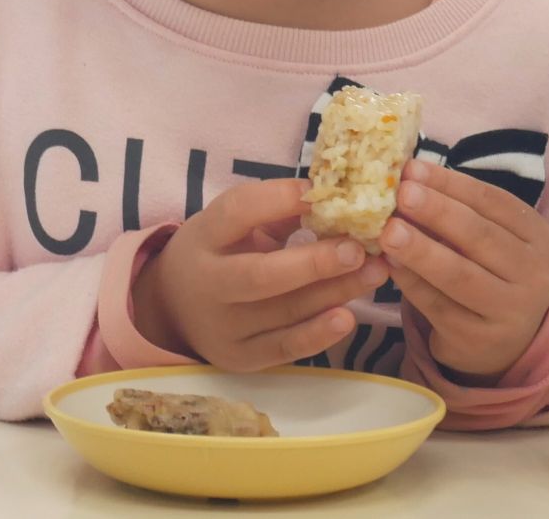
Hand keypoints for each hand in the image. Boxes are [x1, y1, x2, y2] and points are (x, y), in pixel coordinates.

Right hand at [133, 177, 389, 371]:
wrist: (174, 305)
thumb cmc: (217, 251)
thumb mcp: (231, 224)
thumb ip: (274, 211)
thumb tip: (333, 197)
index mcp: (204, 236)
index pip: (237, 212)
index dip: (278, 199)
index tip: (319, 191)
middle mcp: (209, 283)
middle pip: (262, 274)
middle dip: (315, 262)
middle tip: (359, 248)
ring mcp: (223, 326)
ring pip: (283, 312)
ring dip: (334, 293)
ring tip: (374, 273)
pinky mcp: (239, 358)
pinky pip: (284, 349)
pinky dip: (317, 335)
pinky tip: (348, 317)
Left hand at [379, 160, 548, 379]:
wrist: (505, 341)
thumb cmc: (490, 270)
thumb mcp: (489, 236)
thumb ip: (458, 209)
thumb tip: (409, 176)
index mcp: (537, 236)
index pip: (493, 201)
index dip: (451, 183)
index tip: (413, 169)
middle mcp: (534, 274)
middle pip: (479, 236)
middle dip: (437, 212)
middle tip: (402, 194)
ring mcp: (510, 312)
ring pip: (460, 275)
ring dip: (421, 250)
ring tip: (388, 231)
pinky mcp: (480, 340)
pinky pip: (439, 306)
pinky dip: (412, 283)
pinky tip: (390, 265)